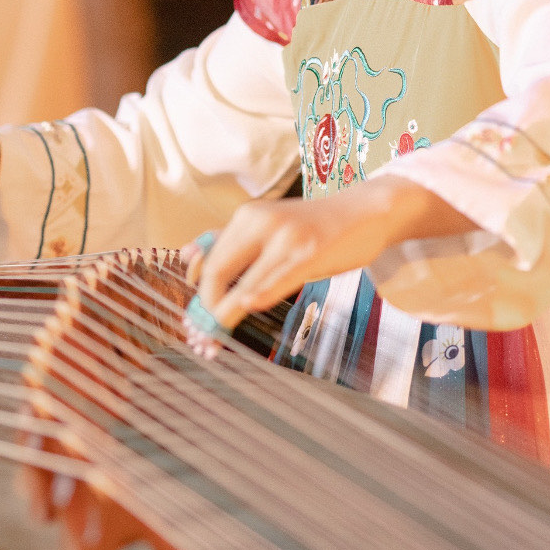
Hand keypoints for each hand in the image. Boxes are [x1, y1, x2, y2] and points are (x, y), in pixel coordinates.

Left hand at [182, 176, 470, 346]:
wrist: (364, 212)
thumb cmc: (315, 227)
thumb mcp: (270, 227)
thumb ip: (230, 240)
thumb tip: (185, 256)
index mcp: (247, 217)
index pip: (207, 261)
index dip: (197, 294)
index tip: (196, 319)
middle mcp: (260, 222)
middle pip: (217, 272)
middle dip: (207, 309)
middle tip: (205, 335)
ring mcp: (285, 238)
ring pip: (242, 283)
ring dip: (225, 314)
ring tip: (218, 337)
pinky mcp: (308, 253)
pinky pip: (273, 282)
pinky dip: (255, 298)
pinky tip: (246, 309)